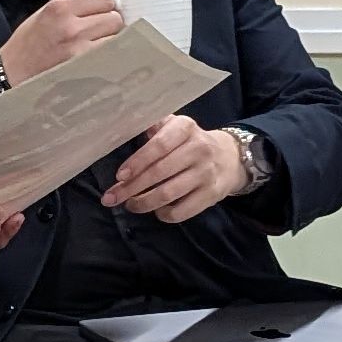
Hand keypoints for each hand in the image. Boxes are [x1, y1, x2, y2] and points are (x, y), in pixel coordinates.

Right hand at [0, 0, 122, 86]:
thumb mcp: (47, 11)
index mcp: (61, 6)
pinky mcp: (82, 66)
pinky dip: (108, 52)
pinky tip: (97, 54)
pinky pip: (110, 53)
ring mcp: (78, 47)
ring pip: (115, 36)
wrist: (13, 72)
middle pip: (114, 18)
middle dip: (110, 21)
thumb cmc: (29, 40)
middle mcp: (71, 25)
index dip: (107, 5)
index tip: (101, 11)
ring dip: (111, 38)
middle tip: (98, 28)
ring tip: (96, 42)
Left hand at [103, 114, 247, 223]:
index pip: (159, 146)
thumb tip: (122, 129)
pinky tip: (156, 210)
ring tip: (131, 205)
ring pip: (168, 194)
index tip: (120, 176)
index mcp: (185, 128)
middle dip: (131, 188)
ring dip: (143, 203)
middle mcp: (198, 149)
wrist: (229, 157)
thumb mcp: (175, 126)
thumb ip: (153, 126)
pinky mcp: (211, 194)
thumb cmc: (189, 142)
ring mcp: (206, 173)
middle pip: (159, 172)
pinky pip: (182, 211)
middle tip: (112, 197)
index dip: (137, 162)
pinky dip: (164, 214)